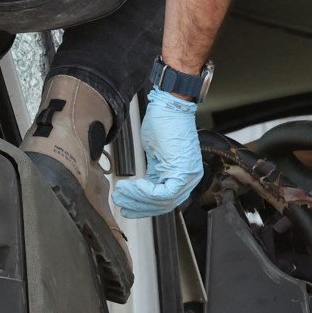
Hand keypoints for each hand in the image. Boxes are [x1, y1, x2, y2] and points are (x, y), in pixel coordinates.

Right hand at [113, 88, 204, 217]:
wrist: (170, 106)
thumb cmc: (164, 124)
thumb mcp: (156, 156)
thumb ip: (153, 175)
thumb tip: (142, 189)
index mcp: (184, 176)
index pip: (165, 201)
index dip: (144, 206)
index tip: (128, 204)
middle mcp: (190, 178)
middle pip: (164, 205)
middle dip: (139, 206)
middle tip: (121, 203)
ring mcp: (188, 175)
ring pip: (163, 201)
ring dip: (138, 199)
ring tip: (122, 193)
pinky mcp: (183, 170)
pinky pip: (164, 192)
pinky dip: (145, 192)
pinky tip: (134, 186)